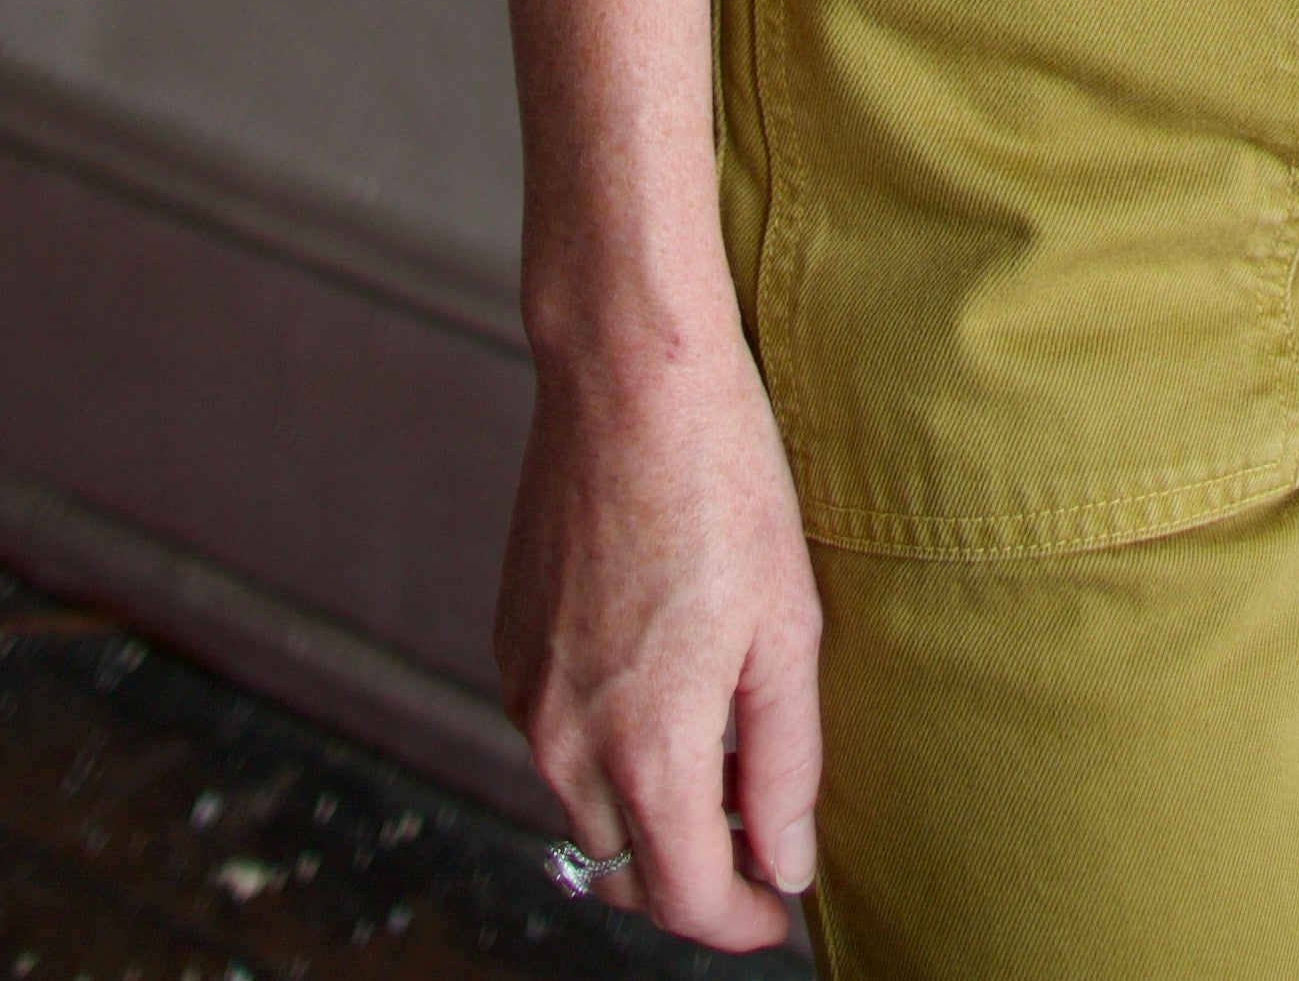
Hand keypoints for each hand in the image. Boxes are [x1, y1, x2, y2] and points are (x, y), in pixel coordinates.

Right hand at [496, 310, 824, 945]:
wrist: (624, 376)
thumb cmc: (721, 483)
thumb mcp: (788, 627)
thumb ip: (785, 762)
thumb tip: (784, 863)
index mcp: (645, 746)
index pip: (683, 899)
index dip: (739, 922)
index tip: (780, 909)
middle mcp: (565, 738)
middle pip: (627, 867)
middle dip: (693, 873)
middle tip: (762, 832)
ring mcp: (526, 691)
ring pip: (585, 806)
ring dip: (648, 809)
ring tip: (723, 748)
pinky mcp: (510, 643)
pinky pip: (556, 739)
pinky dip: (608, 747)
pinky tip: (665, 682)